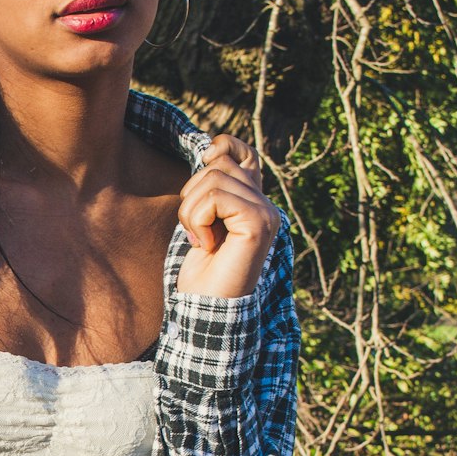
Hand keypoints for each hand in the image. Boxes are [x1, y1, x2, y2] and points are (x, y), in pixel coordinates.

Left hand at [175, 132, 280, 298]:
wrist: (206, 308)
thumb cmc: (201, 272)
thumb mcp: (202, 220)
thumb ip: (211, 189)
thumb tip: (210, 150)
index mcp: (254, 203)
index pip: (244, 153)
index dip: (222, 147)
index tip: (203, 163)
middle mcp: (265, 205)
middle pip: (220, 163)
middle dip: (191, 195)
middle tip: (194, 231)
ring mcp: (266, 213)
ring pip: (214, 177)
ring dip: (191, 211)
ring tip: (199, 240)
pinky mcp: (258, 222)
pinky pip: (216, 197)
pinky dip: (197, 220)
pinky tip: (205, 245)